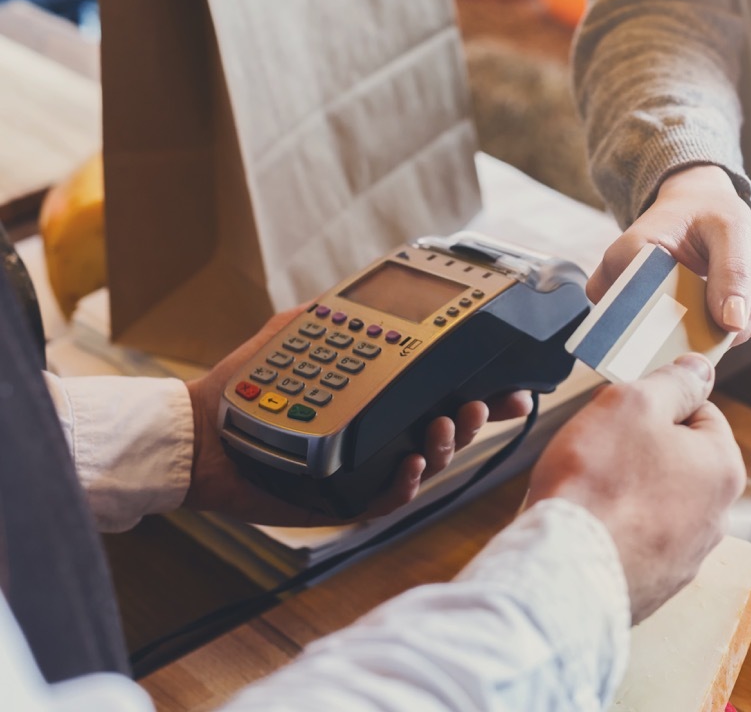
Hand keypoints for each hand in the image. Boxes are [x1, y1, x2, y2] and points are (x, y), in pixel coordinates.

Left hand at [185, 307, 533, 525]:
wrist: (200, 433)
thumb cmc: (248, 383)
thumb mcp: (298, 331)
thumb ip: (337, 312)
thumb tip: (373, 289)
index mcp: (381, 395)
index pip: (443, 391)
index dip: (484, 390)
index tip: (513, 383)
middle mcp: (383, 432)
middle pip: (449, 428)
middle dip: (476, 418)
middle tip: (483, 405)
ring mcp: (368, 466)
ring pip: (428, 462)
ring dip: (447, 446)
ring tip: (443, 427)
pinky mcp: (347, 498)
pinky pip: (389, 498)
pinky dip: (407, 483)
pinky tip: (410, 463)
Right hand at [526, 353, 745, 621]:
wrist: (565, 570)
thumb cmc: (598, 482)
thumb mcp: (633, 405)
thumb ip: (673, 383)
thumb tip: (701, 369)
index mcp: (723, 468)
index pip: (703, 414)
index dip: (659, 405)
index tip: (623, 413)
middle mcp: (718, 517)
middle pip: (681, 461)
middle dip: (643, 451)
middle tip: (600, 450)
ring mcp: (687, 557)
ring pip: (659, 504)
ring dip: (630, 493)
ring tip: (591, 493)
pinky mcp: (656, 587)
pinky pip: (639, 544)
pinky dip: (618, 532)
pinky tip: (591, 528)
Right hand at [588, 164, 750, 346]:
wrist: (696, 202)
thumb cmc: (709, 208)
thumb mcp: (731, 229)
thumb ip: (733, 272)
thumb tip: (733, 324)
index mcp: (629, 257)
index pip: (651, 313)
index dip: (694, 331)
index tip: (739, 325)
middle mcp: (620, 283)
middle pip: (661, 333)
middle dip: (714, 334)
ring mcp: (631, 300)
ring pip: (674, 339)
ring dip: (720, 331)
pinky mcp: (649, 311)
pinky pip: (682, 333)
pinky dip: (717, 326)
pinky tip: (749, 306)